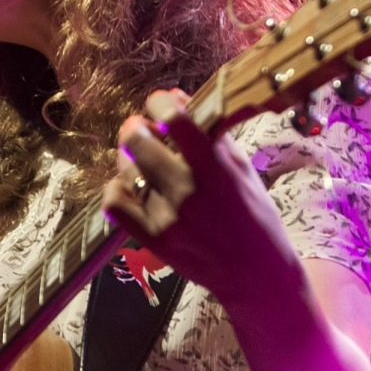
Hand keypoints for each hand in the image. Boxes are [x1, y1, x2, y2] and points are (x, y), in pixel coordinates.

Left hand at [99, 89, 303, 303]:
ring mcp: (166, 218)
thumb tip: (177, 96)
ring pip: (125, 170)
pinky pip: (115, 204)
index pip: (175, 120)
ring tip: (140, 158)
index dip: (160, 103)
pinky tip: (130, 186)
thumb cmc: (254, 215)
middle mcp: (187, 191)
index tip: (160, 102)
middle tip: (141, 127)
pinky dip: (117, 189)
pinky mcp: (153, 240)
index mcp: (214, 169)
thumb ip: (210, 133)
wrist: (255, 274)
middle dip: (136, 127)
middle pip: (138, 142)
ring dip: (128, 157)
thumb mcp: (241, 169)